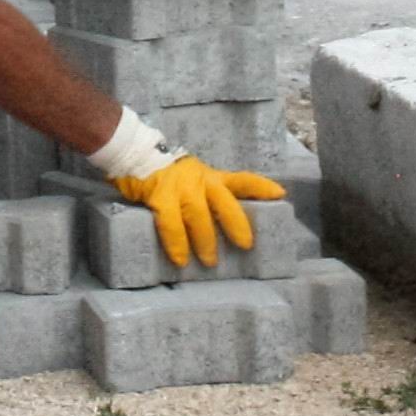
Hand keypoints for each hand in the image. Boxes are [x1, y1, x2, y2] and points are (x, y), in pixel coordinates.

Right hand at [109, 153, 287, 268]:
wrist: (134, 153)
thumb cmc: (165, 173)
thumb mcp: (193, 178)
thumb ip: (206, 194)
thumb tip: (221, 225)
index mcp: (210, 176)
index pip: (241, 179)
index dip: (261, 187)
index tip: (281, 194)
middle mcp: (199, 179)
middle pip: (224, 202)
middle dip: (236, 224)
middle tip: (246, 245)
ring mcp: (180, 187)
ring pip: (199, 216)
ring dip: (205, 241)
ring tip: (210, 261)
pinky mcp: (160, 196)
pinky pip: (171, 223)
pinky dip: (176, 243)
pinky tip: (180, 258)